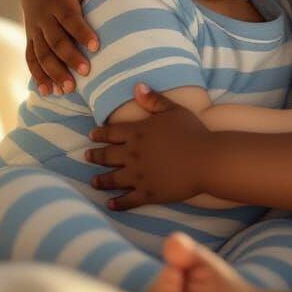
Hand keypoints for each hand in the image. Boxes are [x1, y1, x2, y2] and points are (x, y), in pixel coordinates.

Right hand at [21, 0, 116, 94]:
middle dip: (69, 58)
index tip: (96, 46)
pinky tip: (49, 92)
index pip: (70, 19)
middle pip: (55, 41)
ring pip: (42, 55)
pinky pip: (31, 60)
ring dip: (53, 73)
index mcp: (58, 3)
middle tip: (86, 72)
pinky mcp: (32, 41)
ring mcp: (36, 32)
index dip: (82, 32)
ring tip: (68, 89)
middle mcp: (44, 19)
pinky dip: (38, 76)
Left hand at [85, 85, 211, 209]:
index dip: (100, 133)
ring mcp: (138, 176)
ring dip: (101, 180)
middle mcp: (132, 154)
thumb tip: (137, 86)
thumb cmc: (192, 132)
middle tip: (87, 156)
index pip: (112, 132)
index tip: (91, 135)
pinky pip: (127, 200)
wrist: (204, 159)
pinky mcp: (147, 193)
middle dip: (96, 156)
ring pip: (113, 179)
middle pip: (108, 156)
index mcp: (137, 133)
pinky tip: (110, 204)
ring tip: (94, 181)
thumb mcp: (173, 110)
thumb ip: (154, 100)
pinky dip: (117, 203)